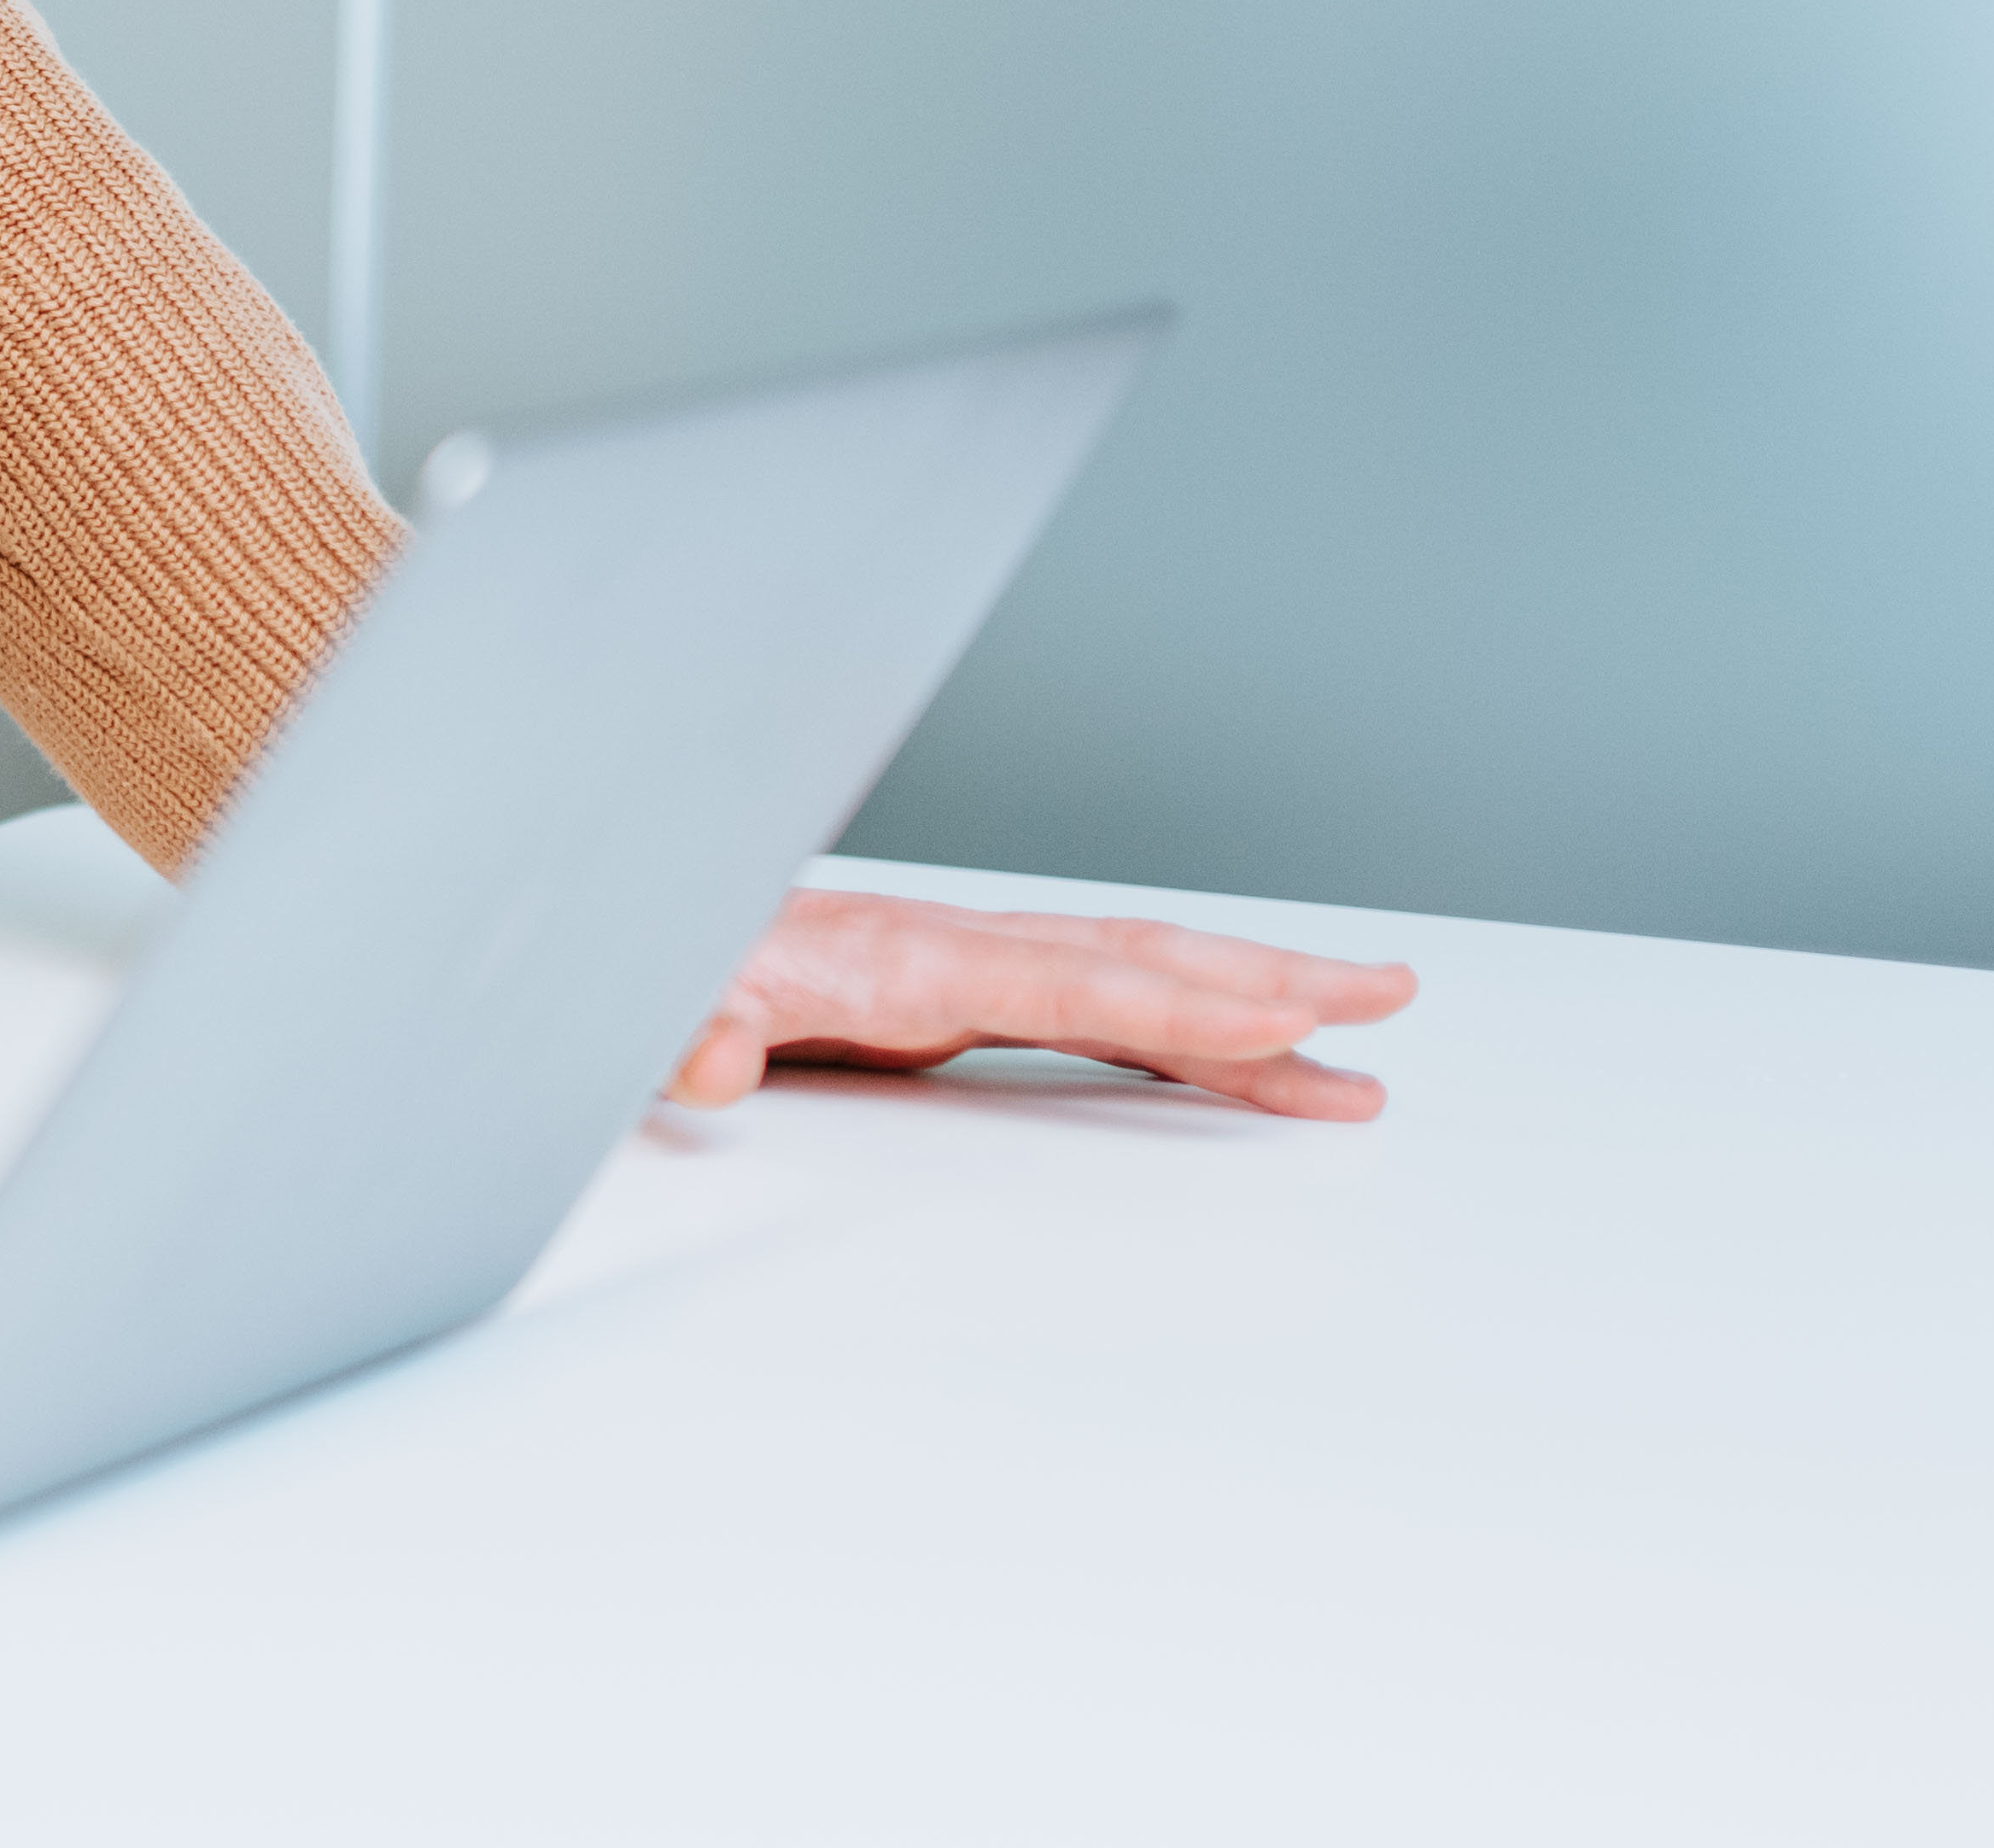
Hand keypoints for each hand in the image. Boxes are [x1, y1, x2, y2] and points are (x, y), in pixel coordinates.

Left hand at [670, 886, 1414, 1120]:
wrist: (604, 926)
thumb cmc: (638, 964)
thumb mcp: (649, 1005)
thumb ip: (681, 1030)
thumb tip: (713, 1059)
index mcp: (896, 958)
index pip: (1066, 978)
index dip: (1177, 999)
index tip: (1286, 1015)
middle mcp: (946, 951)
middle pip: (1135, 957)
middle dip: (1265, 977)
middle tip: (1390, 993)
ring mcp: (957, 971)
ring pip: (1136, 981)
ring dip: (1252, 1008)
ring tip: (1367, 1045)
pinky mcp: (951, 1001)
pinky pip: (1096, 1014)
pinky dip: (1183, 1036)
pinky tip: (1251, 1067)